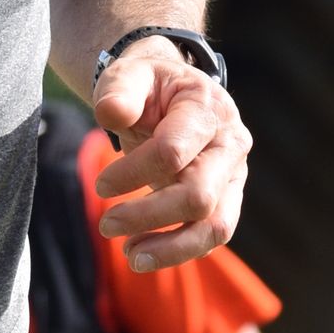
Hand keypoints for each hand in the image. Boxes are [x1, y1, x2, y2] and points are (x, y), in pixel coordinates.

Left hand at [90, 40, 250, 268]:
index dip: (133, 173)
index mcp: (207, 110)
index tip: (100, 185)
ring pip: (215, 227)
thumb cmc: (148, 87)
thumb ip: (120, 90)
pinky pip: (209, 237)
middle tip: (106, 225)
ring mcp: (233, 177)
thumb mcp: (130, 75)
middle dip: (148, 216)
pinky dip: (176, 251)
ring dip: (171, 249)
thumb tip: (111, 113)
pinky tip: (141, 252)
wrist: (174, 96)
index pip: (173, 152)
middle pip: (199, 197)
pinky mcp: (225, 201)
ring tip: (130, 257)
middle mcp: (230, 146)